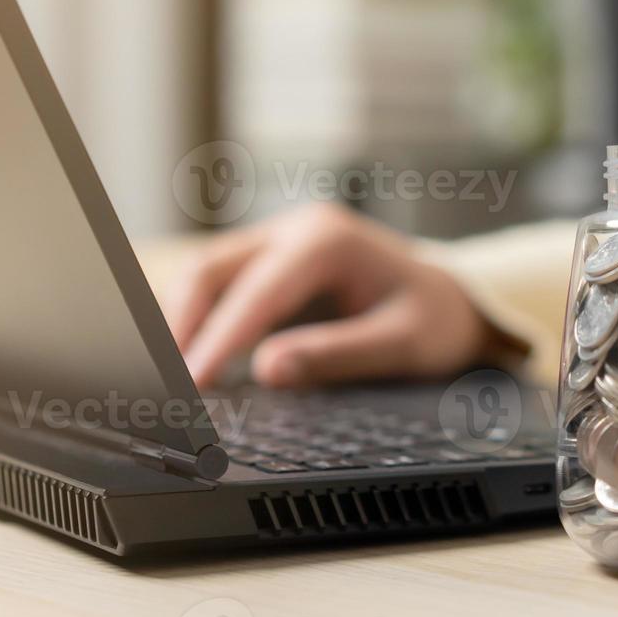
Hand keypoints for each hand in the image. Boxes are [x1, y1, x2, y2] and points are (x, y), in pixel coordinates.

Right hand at [164, 205, 492, 389]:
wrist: (451, 301)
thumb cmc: (435, 319)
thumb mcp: (403, 343)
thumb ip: (337, 355)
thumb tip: (267, 370)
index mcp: (328, 240)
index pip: (258, 291)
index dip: (220, 338)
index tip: (194, 382)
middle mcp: (295, 231)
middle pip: (212, 271)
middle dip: (182, 326)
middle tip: (167, 385)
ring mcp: (277, 244)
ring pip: (206, 276)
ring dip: (183, 324)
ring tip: (170, 379)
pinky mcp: (267, 267)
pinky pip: (219, 289)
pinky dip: (200, 323)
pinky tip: (192, 363)